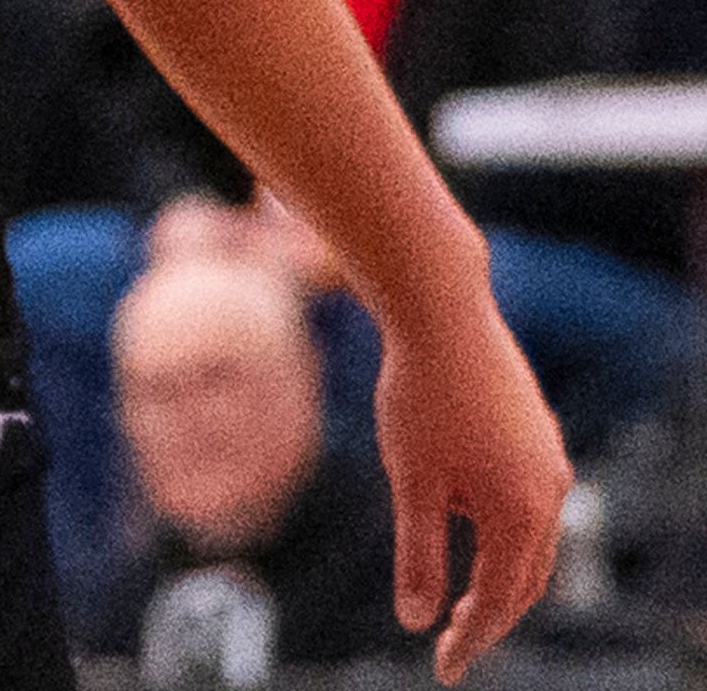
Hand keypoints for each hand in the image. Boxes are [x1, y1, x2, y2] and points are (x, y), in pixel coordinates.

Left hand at [372, 267, 568, 681]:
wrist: (441, 307)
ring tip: (458, 589)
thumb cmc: (420, 393)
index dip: (472, 640)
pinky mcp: (537, 433)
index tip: (444, 669)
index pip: (499, 601)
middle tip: (453, 639)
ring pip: (531, 539)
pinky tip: (466, 517)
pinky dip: (503, 527)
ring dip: (500, 570)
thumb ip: (420, 554)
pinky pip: (528, 500)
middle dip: (491, 613)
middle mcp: (550, 491)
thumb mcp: (412, 480)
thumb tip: (416, 621)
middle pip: (526, 577)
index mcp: (522, 513)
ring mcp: (548, 459)